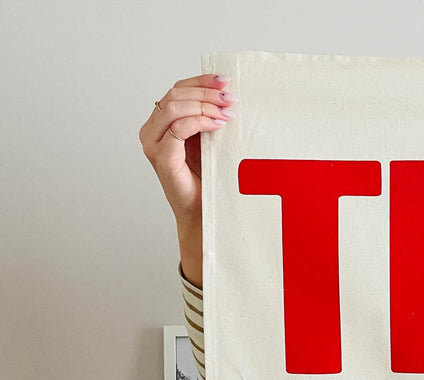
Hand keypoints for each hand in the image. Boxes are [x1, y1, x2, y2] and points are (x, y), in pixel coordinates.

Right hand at [139, 74, 237, 285]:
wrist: (203, 213)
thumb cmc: (207, 180)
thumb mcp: (209, 143)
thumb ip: (208, 120)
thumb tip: (227, 95)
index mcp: (161, 124)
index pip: (177, 90)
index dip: (200, 81)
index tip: (224, 80)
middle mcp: (152, 131)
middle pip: (175, 94)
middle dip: (205, 92)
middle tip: (230, 98)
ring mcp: (153, 143)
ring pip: (175, 106)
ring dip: (204, 105)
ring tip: (227, 112)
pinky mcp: (160, 157)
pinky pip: (178, 128)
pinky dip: (200, 121)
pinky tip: (219, 125)